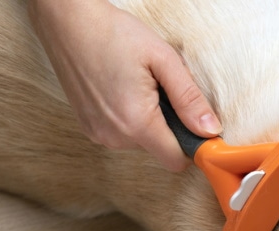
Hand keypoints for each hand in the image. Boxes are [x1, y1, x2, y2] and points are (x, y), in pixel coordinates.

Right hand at [28, 0, 221, 170]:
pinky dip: (131, 119)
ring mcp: (98, 134)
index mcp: (136, 122)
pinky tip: (123, 91)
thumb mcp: (163, 59)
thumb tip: (210, 130)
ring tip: (139, 87)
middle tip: (160, 90)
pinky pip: (123, 135)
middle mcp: (114, 136)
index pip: (176, 160)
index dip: (192, 145)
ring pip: (142, 143)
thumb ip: (190, 98)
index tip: (197, 125)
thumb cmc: (115, 34)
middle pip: (160, 150)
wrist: (68, 21)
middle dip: (170, 126)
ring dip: (150, 121)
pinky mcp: (89, 128)